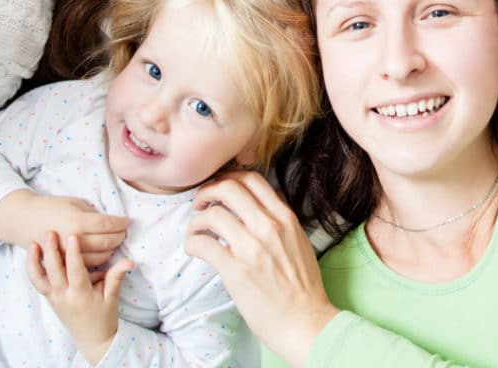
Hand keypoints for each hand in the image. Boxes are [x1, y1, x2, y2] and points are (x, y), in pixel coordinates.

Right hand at [0, 191, 128, 269]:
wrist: (24, 219)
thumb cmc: (51, 207)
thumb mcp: (74, 203)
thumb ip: (92, 213)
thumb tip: (109, 220)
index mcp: (78, 221)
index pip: (108, 225)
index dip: (120, 223)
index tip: (127, 222)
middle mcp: (74, 239)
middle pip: (106, 242)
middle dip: (119, 237)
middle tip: (124, 232)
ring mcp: (66, 254)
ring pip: (97, 258)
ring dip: (110, 251)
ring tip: (115, 243)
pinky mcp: (61, 263)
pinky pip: (84, 267)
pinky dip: (97, 262)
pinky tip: (102, 255)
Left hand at [27, 232, 132, 367]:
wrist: (91, 339)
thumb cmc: (103, 316)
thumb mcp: (112, 297)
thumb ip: (116, 277)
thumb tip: (130, 261)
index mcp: (80, 295)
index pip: (75, 271)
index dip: (74, 253)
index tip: (73, 235)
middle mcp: (64, 297)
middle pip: (53, 273)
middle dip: (51, 252)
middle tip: (50, 232)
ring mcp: (54, 298)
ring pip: (39, 279)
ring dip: (35, 261)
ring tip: (34, 243)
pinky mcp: (49, 298)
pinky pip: (38, 282)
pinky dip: (33, 268)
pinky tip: (33, 254)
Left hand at [185, 171, 337, 366]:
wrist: (305, 320)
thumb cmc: (303, 284)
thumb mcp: (299, 239)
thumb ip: (282, 217)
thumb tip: (269, 197)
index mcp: (285, 217)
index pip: (252, 179)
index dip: (230, 177)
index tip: (220, 187)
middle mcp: (268, 226)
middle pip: (229, 188)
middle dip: (209, 190)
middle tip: (201, 203)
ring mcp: (251, 247)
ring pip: (213, 213)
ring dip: (197, 219)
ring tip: (195, 228)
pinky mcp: (235, 271)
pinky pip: (203, 243)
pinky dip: (192, 241)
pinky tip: (193, 247)